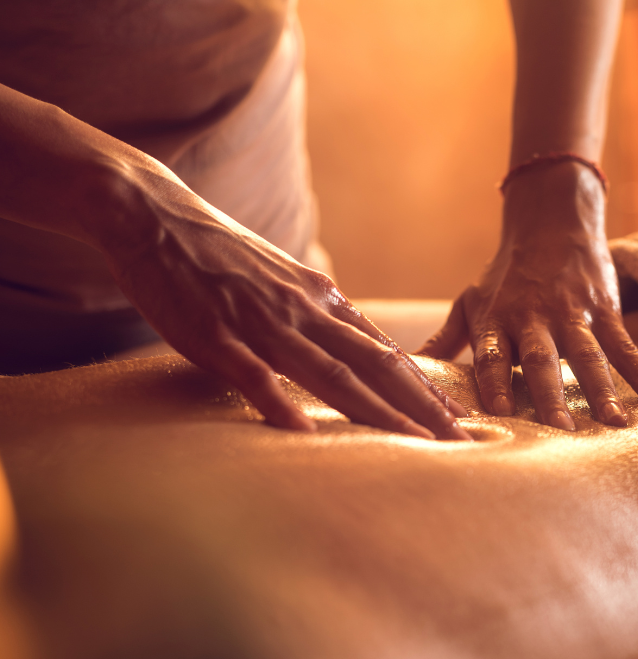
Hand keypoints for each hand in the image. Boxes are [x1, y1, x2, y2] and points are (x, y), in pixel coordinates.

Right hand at [93, 156, 469, 439]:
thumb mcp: (283, 282)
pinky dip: (279, 404)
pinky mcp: (216, 335)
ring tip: (415, 443)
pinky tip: (303, 434)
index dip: (424, 386)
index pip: (385, 351)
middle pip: (376, 365)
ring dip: (377, 411)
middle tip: (461, 439)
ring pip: (331, 374)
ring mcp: (263, 323)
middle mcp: (305, 311)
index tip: (455, 414)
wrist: (156, 215)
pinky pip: (253, 375)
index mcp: (321, 300)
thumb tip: (345, 346)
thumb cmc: (221, 256)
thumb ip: (315, 316)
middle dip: (422, 405)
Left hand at [419, 162, 637, 430]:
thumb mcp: (469, 302)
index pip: (492, 356)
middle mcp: (532, 318)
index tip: (498, 414)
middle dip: (549, 395)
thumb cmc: (504, 275)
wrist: (550, 224)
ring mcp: (570, 313)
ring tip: (613, 424)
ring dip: (600, 388)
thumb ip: (445, 340)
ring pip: (586, 354)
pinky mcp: (602, 307)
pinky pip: (623, 342)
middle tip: (560, 432)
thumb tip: (405, 365)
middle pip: (540, 359)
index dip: (494, 383)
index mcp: (496, 321)